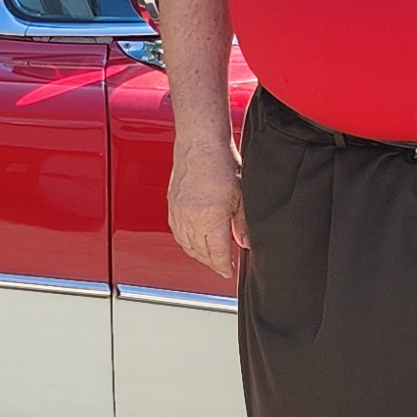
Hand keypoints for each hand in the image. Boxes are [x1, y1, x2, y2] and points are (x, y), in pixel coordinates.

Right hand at [167, 138, 248, 284]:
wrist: (200, 143)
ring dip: (198, 254)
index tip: (228, 273)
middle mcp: (191, 218)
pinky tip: (193, 241)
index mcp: (210, 218)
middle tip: (222, 266)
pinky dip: (186, 241)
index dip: (223, 266)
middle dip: (211, 262)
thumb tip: (244, 242)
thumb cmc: (221, 162)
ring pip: (186, 244)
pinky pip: (177, 232)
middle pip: (200, 252)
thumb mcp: (241, 196)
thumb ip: (242, 223)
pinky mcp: (172, 205)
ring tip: (209, 257)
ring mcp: (178, 212)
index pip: (216, 253)